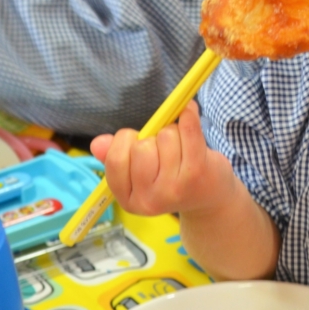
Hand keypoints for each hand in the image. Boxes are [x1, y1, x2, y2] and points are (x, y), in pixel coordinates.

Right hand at [90, 101, 236, 216]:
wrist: (211, 199)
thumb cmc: (170, 178)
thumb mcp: (138, 173)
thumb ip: (115, 156)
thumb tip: (97, 142)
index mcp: (128, 199)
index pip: (116, 159)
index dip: (126, 140)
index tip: (136, 140)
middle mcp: (150, 199)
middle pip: (141, 146)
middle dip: (151, 137)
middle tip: (163, 149)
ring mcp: (174, 188)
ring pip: (165, 135)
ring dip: (173, 132)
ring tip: (181, 147)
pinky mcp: (197, 172)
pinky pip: (188, 130)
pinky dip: (188, 114)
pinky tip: (189, 110)